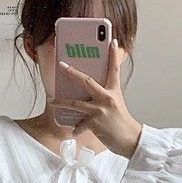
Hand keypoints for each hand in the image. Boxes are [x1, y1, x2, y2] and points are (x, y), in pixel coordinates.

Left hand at [49, 38, 142, 158]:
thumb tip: (92, 92)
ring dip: (61, 102)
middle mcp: (107, 98)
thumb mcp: (117, 105)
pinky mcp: (95, 123)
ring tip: (52, 101)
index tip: (112, 41)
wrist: (130, 140)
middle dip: (72, 72)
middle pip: (86, 81)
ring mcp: (100, 110)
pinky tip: (73, 130)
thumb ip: (106, 96)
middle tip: (61, 65)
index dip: (113, 55)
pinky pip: (80, 125)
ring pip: (75, 104)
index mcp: (113, 91)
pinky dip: (76, 128)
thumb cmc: (122, 123)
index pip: (114, 69)